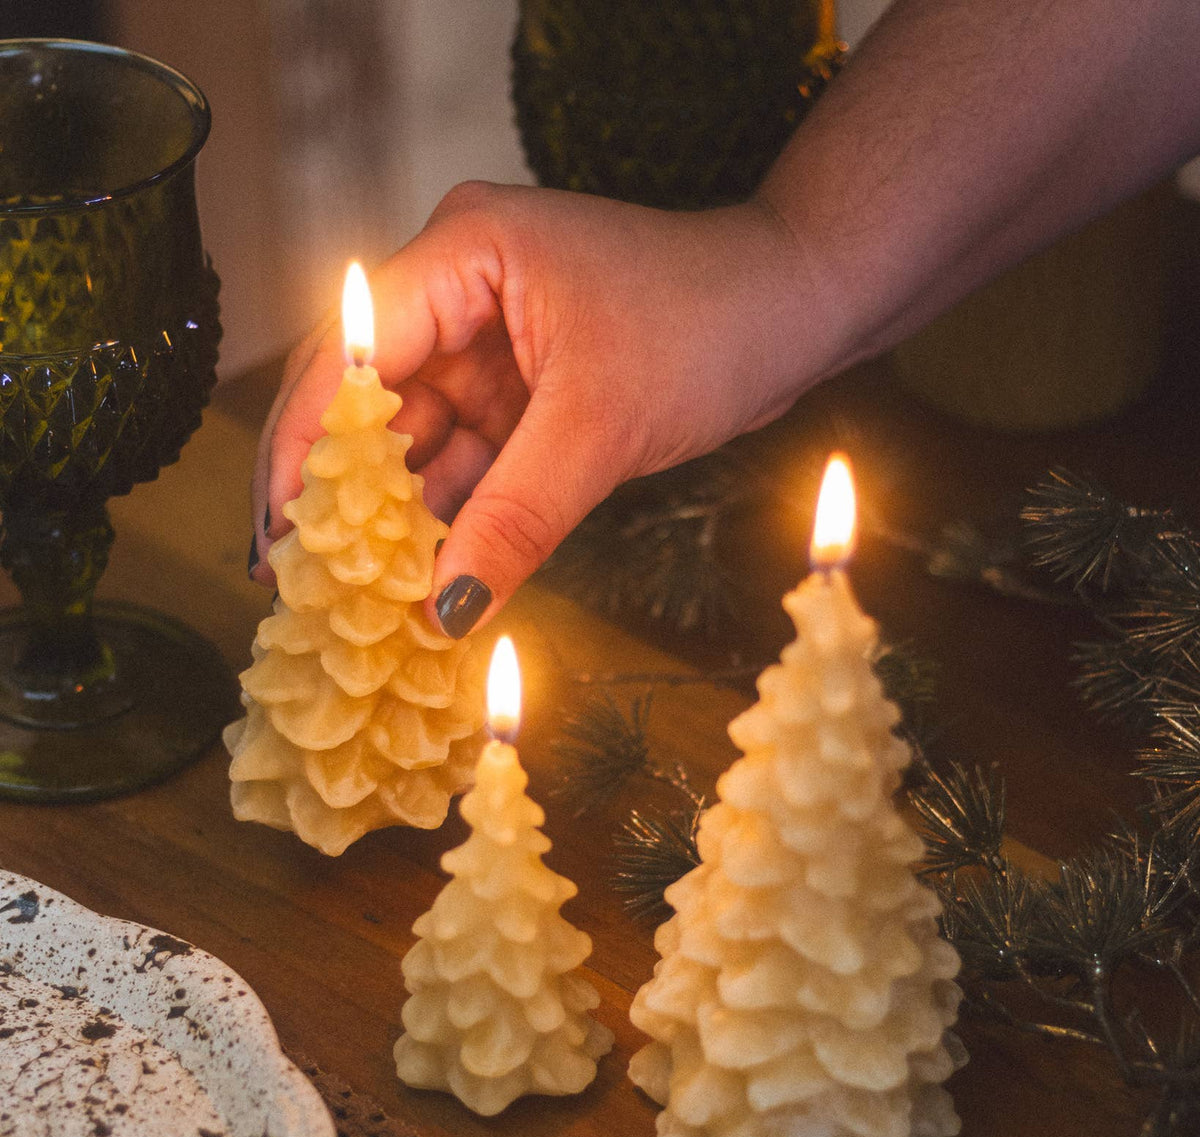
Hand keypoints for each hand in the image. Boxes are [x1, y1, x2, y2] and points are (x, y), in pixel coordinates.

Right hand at [252, 181, 821, 634]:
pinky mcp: (522, 391)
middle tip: (300, 583)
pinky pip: (467, 461)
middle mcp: (458, 291)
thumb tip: (442, 610)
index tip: (277, 534)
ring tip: (352, 597)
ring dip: (394, 518)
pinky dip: (452, 518)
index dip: (304, 449)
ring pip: (415, 442)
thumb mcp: (601, 427)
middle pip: (368, 402)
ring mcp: (488, 344)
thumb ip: (515, 519)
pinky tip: (422, 577)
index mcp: (461, 255)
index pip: (348, 354)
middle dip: (339, 494)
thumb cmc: (710, 322)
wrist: (798, 308)